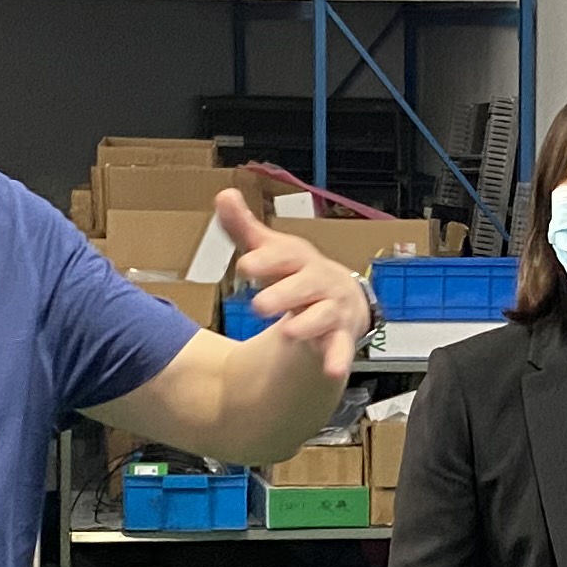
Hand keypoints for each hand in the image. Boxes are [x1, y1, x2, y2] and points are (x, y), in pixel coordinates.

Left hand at [217, 191, 369, 381]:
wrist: (342, 300)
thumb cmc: (298, 273)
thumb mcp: (273, 251)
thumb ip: (245, 228)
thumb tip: (223, 195)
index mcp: (300, 258)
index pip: (285, 255)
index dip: (267, 260)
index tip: (246, 265)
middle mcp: (319, 281)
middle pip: (303, 286)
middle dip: (283, 294)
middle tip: (259, 305)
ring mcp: (332, 309)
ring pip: (322, 316)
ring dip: (307, 324)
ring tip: (289, 332)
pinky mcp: (340, 337)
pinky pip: (341, 348)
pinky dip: (339, 358)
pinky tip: (333, 370)